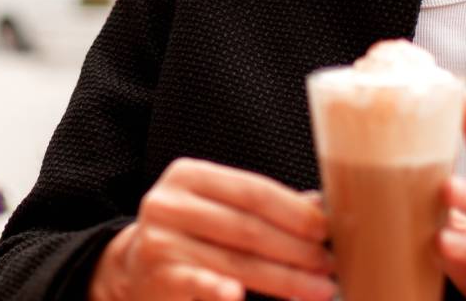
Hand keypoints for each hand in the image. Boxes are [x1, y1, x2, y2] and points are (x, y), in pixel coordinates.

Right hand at [88, 158, 334, 300]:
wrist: (135, 269)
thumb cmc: (190, 236)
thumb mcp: (219, 210)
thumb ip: (262, 206)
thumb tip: (320, 204)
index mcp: (188, 175)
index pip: (253, 191)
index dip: (295, 211)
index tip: (327, 230)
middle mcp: (169, 202)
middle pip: (248, 227)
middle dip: (296, 249)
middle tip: (330, 264)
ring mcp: (160, 240)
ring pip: (236, 261)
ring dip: (285, 278)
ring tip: (319, 289)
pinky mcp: (158, 274)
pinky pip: (198, 282)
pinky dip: (219, 289)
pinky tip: (237, 296)